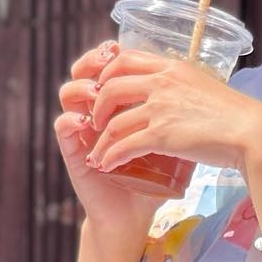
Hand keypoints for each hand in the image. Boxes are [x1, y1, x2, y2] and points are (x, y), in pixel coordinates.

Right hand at [54, 42, 162, 244]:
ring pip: (68, 93)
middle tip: (106, 59)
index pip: (108, 67)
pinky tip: (86, 121)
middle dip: (92, 61)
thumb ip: (175, 113)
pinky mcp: (73, 151)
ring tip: (97, 92)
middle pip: (84, 71)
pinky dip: (71, 119)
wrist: (136, 213)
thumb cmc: (157, 177)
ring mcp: (82, 130)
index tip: (121, 48)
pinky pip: (62, 126)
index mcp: (119, 104)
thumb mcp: (171, 138)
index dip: (110, 53)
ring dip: (81, 87)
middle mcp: (97, 112)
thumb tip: (198, 84)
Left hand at [87, 51, 261, 176]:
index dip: (105, 73)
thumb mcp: (203, 85)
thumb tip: (172, 95)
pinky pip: (124, 145)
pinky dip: (110, 156)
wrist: (253, 132)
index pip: (124, 58)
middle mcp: (162, 82)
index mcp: (171, 67)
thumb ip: (181, 86)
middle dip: (96, 106)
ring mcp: (160, 108)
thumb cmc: (234, 114)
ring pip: (113, 121)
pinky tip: (106, 165)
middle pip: (109, 87)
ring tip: (97, 152)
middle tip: (96, 122)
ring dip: (99, 139)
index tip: (101, 90)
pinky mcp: (162, 135)